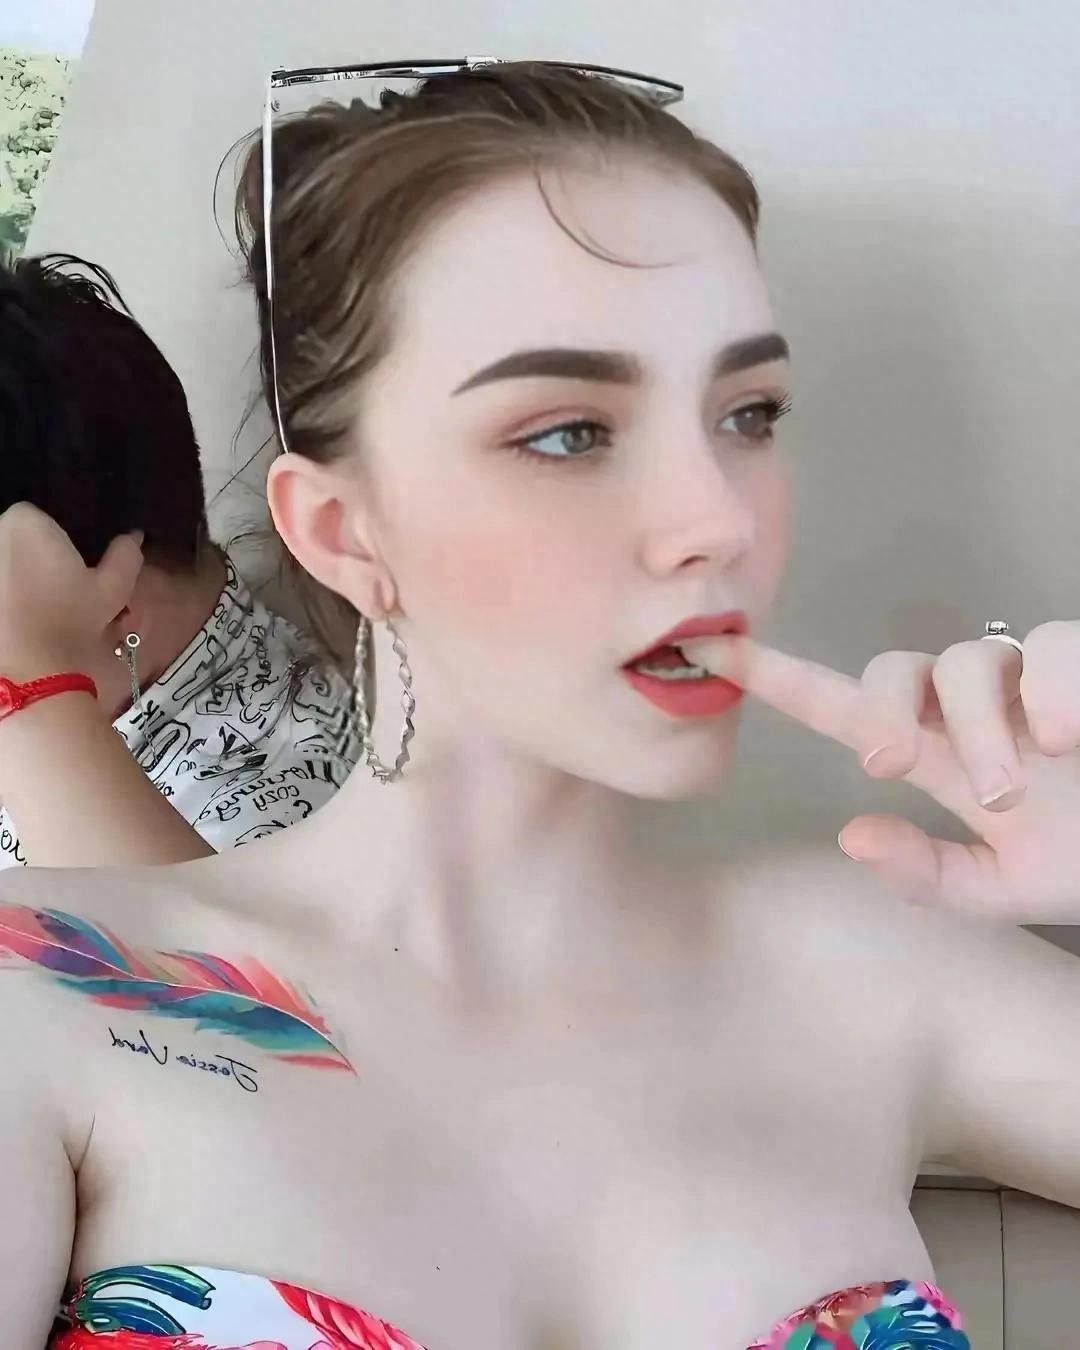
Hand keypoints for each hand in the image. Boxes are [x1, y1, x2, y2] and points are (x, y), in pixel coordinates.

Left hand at [0, 503, 142, 678]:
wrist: (29, 668)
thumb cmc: (71, 620)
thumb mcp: (111, 589)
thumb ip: (125, 556)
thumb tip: (135, 536)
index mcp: (25, 520)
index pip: (39, 519)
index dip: (55, 544)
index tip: (68, 567)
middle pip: (16, 536)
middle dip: (32, 555)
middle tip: (53, 587)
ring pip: (5, 562)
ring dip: (16, 574)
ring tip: (33, 604)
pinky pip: (1, 587)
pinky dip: (7, 597)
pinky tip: (17, 616)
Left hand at [683, 624, 1079, 921]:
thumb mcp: (1004, 888)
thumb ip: (930, 875)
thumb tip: (851, 835)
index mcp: (941, 756)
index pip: (847, 708)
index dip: (779, 681)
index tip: (708, 655)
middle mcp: (977, 711)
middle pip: (895, 669)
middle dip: (879, 708)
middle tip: (888, 762)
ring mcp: (1034, 685)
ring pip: (969, 660)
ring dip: (975, 724)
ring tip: (1014, 785)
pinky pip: (1053, 646)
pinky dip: (1052, 690)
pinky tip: (1066, 739)